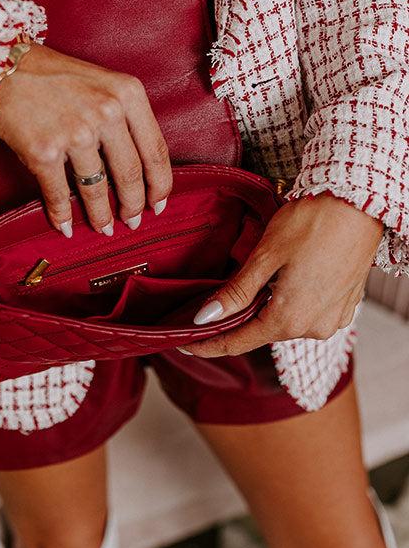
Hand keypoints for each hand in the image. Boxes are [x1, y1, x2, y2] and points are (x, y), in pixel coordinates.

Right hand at [0, 43, 171, 235]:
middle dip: (134, 206)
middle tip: (132, 221)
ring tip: (103, 228)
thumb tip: (140, 166)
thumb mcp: (103, 83)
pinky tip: (66, 225)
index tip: (159, 202)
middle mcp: (106, 112)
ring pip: (97, 190)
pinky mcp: (44, 152)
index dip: (160, 184)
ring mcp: (75, 133)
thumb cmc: (53, 76)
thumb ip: (125, 116)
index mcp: (128, 94)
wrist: (2, 69)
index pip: (155, 150)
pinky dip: (63, 216)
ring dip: (101, 216)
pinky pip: (59, 195)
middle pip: (130, 174)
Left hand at [183, 194, 382, 356]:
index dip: (208, 344)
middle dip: (236, 321)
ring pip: (284, 321)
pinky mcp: (344, 306)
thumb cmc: (314, 222)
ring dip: (265, 308)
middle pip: (261, 332)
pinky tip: (283, 279)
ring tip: (252, 284)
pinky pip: (307, 313)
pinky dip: (289, 301)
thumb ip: (236, 293)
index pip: (238, 343)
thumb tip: (205, 318)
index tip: (187, 344)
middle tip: (209, 308)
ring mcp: (332, 319)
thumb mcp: (265, 256)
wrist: (361, 203)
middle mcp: (314, 328)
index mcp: (290, 319)